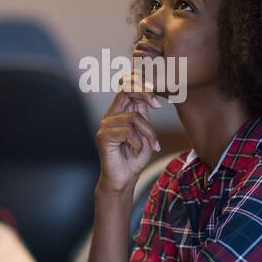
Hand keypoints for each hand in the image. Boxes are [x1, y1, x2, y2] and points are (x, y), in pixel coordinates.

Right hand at [95, 75, 160, 194]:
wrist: (124, 178)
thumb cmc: (135, 156)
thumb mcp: (145, 132)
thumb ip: (144, 114)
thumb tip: (151, 95)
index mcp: (121, 111)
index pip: (126, 86)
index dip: (140, 83)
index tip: (156, 91)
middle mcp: (111, 115)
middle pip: (125, 91)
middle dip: (144, 93)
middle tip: (158, 105)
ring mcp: (105, 125)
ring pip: (133, 118)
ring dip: (148, 133)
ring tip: (152, 145)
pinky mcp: (103, 137)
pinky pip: (127, 133)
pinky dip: (138, 143)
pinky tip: (136, 151)